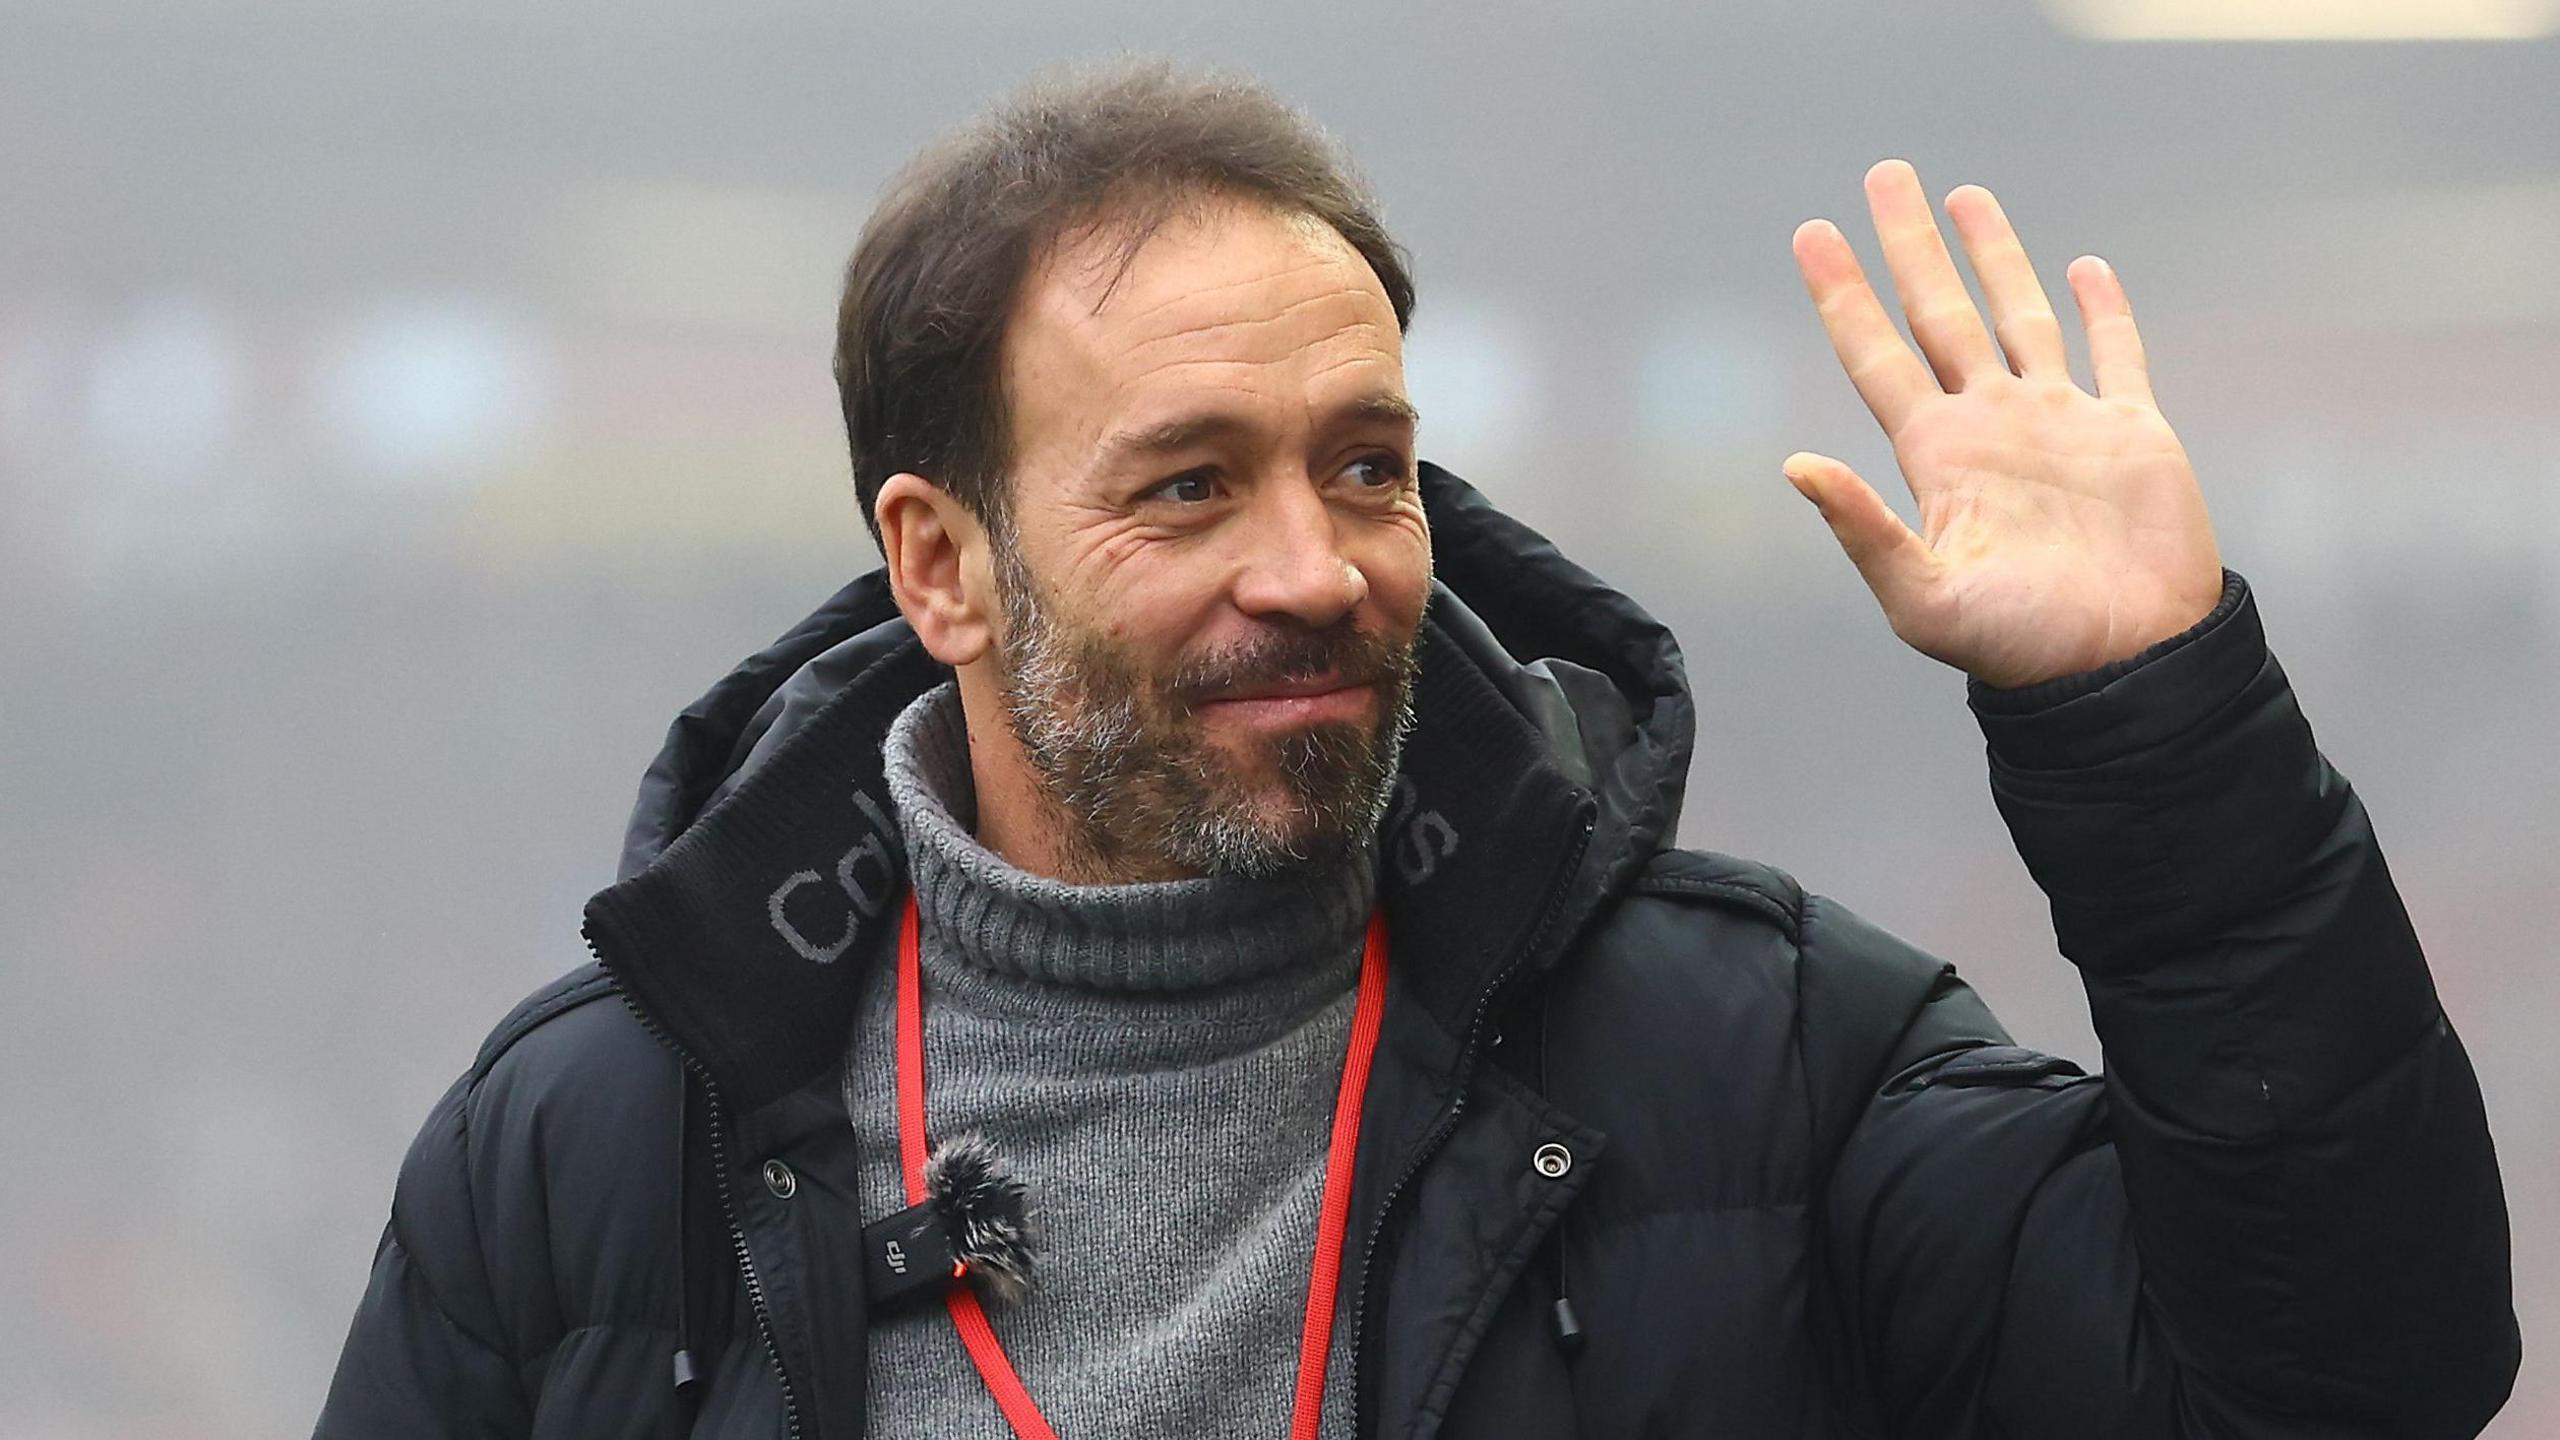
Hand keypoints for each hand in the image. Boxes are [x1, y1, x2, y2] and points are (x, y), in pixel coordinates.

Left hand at [1785, 160, 2223, 688]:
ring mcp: (2061, 424)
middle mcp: (1991, 425)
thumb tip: (1793, 466)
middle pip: (1938, 313)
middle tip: (1883, 174)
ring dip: (1994, 258)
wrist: (2123, 666)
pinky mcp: (2131, 434)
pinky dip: (2103, 311)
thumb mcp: (1921, 597)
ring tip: (1962, 197)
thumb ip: (1861, 529)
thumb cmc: (2019, 647)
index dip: (1842, 296)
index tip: (1810, 233)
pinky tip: (2085, 269)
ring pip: (2019, 317)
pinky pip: (2116, 355)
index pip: (1876, 354)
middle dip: (1909, 246)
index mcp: (1937, 455)